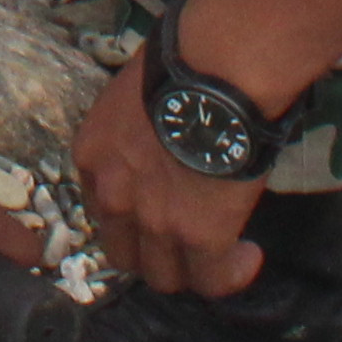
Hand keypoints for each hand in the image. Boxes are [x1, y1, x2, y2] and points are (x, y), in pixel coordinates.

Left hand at [70, 57, 269, 300]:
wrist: (218, 68)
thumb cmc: (184, 62)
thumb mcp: (135, 96)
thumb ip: (138, 127)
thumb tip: (163, 131)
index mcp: (92, 154)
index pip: (101, 207)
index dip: (132, 216)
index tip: (160, 208)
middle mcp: (113, 194)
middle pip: (124, 252)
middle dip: (155, 251)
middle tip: (188, 237)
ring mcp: (153, 221)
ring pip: (164, 276)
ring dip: (192, 268)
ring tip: (222, 253)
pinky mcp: (198, 236)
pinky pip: (211, 279)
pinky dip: (231, 273)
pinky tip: (249, 255)